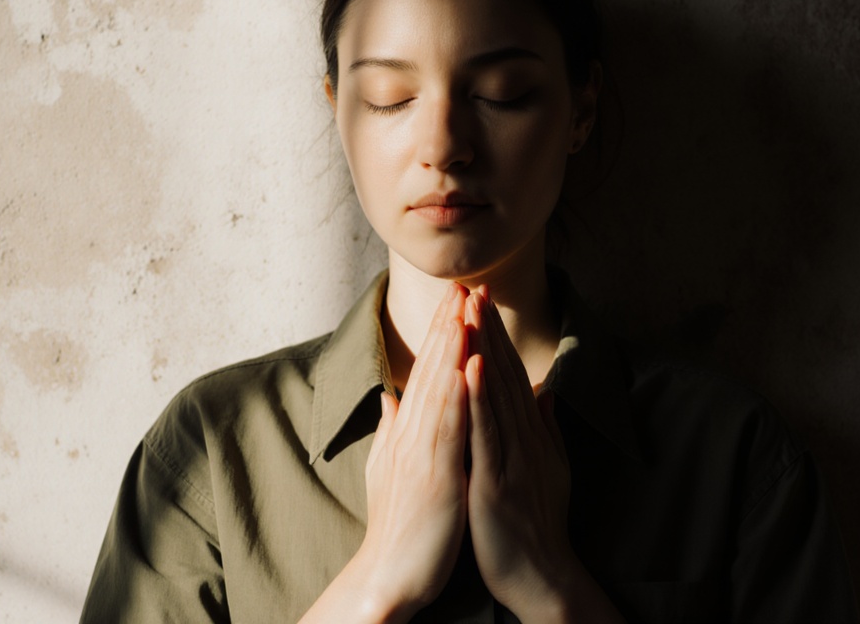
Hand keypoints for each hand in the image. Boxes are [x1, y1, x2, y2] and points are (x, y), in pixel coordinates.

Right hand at [346, 283, 470, 619]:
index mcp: (409, 432)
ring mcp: (421, 453)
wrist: (389, 574)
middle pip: (433, 370)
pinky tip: (470, 369)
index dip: (444, 333)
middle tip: (465, 285)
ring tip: (466, 311)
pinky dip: (458, 396)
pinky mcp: (434, 476)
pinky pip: (448, 429)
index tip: (459, 299)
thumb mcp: (391, 469)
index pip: (429, 372)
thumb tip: (391, 397)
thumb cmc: (398, 524)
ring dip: (453, 348)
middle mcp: (412, 434)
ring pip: (439, 390)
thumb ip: (392, 431)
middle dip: (450, 325)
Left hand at [462, 290, 576, 619]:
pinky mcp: (499, 481)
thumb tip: (545, 390)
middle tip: (475, 288)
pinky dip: (479, 398)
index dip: (495, 337)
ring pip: (496, 394)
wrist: (543, 577)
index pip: (509, 376)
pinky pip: (487, 434)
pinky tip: (470, 367)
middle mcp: (524, 438)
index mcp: (528, 435)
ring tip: (472, 310)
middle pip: (504, 374)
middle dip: (488, 329)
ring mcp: (513, 457)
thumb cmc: (538, 523)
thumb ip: (545, 428)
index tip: (479, 301)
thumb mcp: (547, 468)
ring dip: (484, 349)